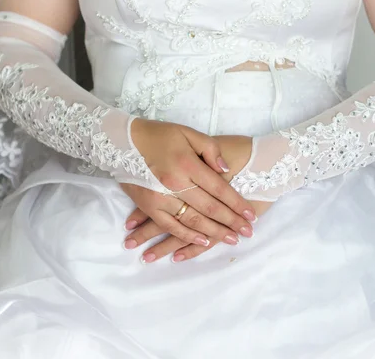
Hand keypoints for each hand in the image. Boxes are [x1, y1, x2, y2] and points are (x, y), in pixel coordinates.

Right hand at [122, 120, 256, 248]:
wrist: (123, 141)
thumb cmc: (159, 134)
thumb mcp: (188, 132)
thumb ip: (210, 149)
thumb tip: (226, 170)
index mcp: (187, 164)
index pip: (219, 189)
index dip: (237, 204)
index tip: (251, 215)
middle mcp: (175, 183)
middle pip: (209, 208)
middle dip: (231, 222)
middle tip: (247, 233)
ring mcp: (160, 197)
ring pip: (192, 221)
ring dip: (214, 233)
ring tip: (232, 240)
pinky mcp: (148, 206)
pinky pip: (171, 226)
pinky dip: (187, 236)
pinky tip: (203, 242)